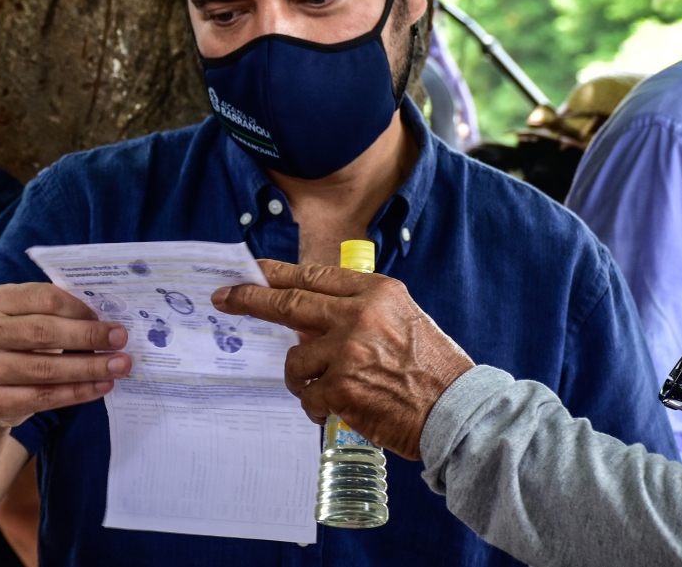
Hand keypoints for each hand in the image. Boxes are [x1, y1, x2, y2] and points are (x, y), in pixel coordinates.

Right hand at [0, 282, 131, 427]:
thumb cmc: (19, 342)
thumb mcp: (29, 317)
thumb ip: (60, 313)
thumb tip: (109, 322)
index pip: (45, 299)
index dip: (79, 308)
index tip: (107, 318)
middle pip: (44, 332)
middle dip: (88, 336)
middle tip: (121, 339)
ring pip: (46, 368)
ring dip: (89, 367)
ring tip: (119, 365)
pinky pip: (44, 396)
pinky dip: (78, 392)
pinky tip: (102, 386)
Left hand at [212, 260, 473, 459]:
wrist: (456, 411)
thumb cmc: (434, 369)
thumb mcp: (403, 320)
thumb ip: (359, 312)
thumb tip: (309, 319)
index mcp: (378, 292)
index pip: (316, 276)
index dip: (279, 273)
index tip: (253, 271)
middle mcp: (360, 314)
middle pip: (290, 302)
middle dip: (251, 299)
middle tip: (224, 297)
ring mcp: (347, 351)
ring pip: (296, 359)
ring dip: (303, 378)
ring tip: (329, 392)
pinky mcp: (341, 388)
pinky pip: (308, 395)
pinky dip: (317, 407)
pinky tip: (339, 411)